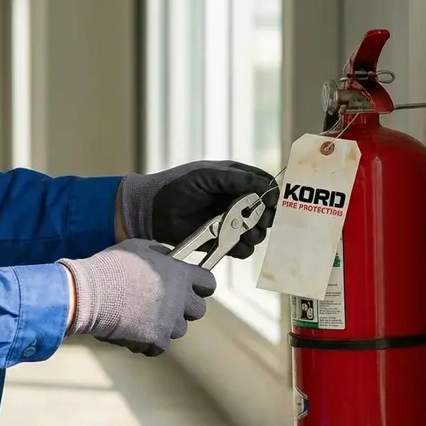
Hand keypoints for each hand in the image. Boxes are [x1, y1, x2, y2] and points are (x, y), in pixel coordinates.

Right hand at [57, 238, 216, 356]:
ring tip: (142, 316)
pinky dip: (148, 342)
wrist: (90, 294)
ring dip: (165, 325)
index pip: (208, 282)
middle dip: (185, 308)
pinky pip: (159, 346)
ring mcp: (170, 321)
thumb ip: (159, 253)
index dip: (202, 285)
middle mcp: (180, 299)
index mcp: (180, 274)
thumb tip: (166, 256)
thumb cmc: (110, 267)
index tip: (195, 287)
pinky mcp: (156, 340)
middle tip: (167, 304)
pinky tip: (132, 331)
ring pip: (179, 329)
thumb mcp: (138, 248)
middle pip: (199, 310)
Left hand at [118, 160, 278, 258]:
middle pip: (266, 211)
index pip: (265, 185)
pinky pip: (243, 249)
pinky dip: (241, 248)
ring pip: (258, 232)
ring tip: (243, 233)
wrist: (153, 211)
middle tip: (258, 220)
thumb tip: (268, 187)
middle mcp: (237, 201)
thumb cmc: (178, 186)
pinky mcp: (223, 242)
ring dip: (255, 234)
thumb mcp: (209, 175)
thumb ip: (239, 179)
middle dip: (266, 217)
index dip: (272, 194)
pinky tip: (233, 243)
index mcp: (236, 180)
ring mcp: (231, 223)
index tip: (271, 203)